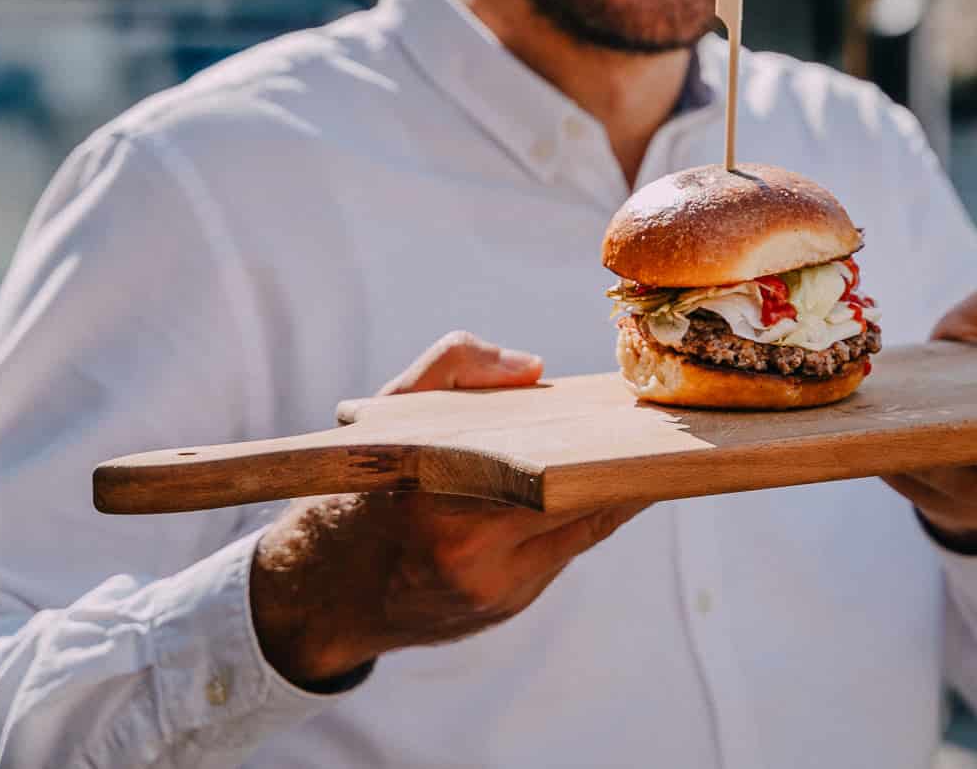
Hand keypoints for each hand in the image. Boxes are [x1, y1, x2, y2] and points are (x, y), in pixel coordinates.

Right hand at [250, 332, 645, 686]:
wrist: (320, 590)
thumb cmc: (358, 487)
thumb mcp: (389, 413)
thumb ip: (453, 367)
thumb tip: (534, 367)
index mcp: (447, 509)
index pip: (557, 474)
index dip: (608, 446)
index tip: (638, 413)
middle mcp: (478, 561)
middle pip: (583, 505)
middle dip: (620, 464)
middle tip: (656, 426)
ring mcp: (498, 594)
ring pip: (581, 531)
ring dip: (610, 489)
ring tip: (638, 447)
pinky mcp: (506, 609)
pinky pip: (562, 552)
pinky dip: (580, 515)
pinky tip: (597, 483)